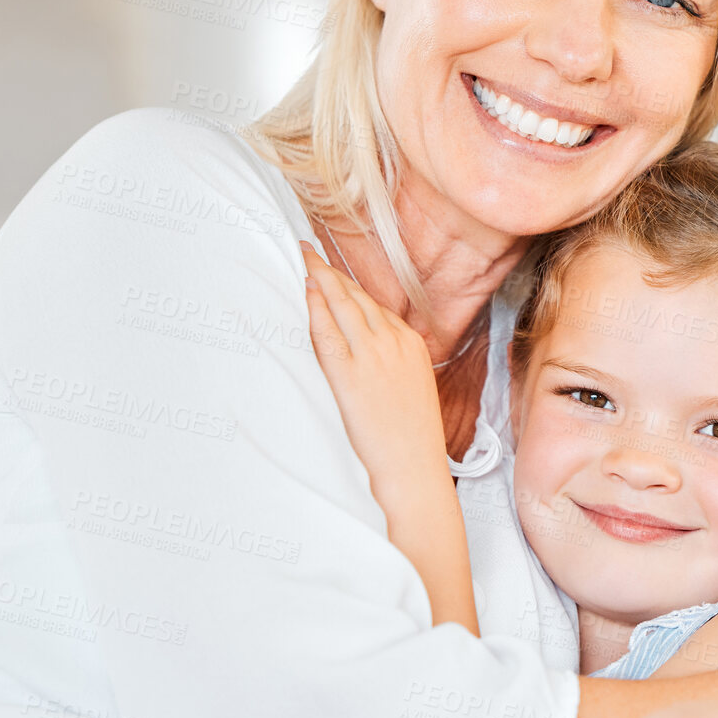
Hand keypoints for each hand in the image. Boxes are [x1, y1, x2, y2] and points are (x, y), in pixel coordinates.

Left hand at [302, 238, 446, 501]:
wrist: (413, 466)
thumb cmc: (412, 437)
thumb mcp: (413, 389)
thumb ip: (397, 364)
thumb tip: (377, 356)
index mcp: (412, 345)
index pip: (376, 306)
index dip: (351, 286)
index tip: (335, 272)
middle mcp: (395, 342)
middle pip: (358, 297)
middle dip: (332, 272)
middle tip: (310, 251)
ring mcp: (373, 355)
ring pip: (344, 305)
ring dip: (322, 278)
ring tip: (304, 258)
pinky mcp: (350, 374)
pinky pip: (329, 332)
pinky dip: (317, 308)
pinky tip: (306, 291)